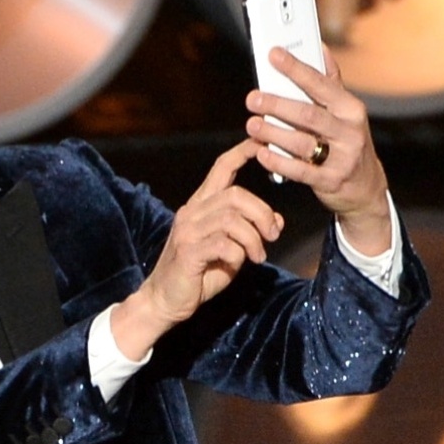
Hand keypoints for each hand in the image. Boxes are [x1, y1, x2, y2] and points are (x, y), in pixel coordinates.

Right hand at [110, 138, 283, 359]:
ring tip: (259, 256)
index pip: (222, 168)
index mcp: (201, 205)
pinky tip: (240, 264)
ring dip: (254, 238)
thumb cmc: (198, 275)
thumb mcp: (231, 251)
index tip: (262, 142)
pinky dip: (239, 254)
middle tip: (272, 235)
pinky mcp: (188, 252)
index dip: (243, 152)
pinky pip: (224, 244)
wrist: (165, 301)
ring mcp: (188, 231)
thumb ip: (249, 233)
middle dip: (263, 213)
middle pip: (236, 195)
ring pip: (232, 218)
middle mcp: (192, 212)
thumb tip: (277, 221)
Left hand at [246, 46, 390, 254]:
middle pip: (309, 114)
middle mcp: (349, 131)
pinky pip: (300, 172)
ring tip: (253, 125)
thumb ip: (330, 81)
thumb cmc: (348, 142)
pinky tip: (261, 153)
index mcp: (350, 108)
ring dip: (273, 134)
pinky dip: (278, 162)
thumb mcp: (345, 112)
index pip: (321, 83)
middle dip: (277, 105)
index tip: (273, 54)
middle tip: (253, 98)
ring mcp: (342, 158)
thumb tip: (319, 46)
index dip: (295, 68)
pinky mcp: (330, 181)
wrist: (365, 187)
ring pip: (302, 143)